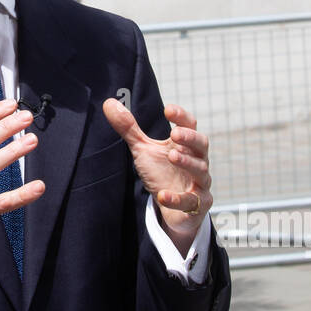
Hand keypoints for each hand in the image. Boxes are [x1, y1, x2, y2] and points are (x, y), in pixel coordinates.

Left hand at [103, 99, 212, 252]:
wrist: (172, 208)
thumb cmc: (161, 172)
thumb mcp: (143, 149)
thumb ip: (129, 128)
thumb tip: (109, 103)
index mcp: (184, 144)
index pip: (189, 125)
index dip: (181, 116)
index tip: (168, 109)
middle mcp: (197, 160)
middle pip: (201, 144)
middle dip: (190, 137)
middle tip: (175, 133)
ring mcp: (199, 182)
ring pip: (201, 171)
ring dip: (188, 163)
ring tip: (172, 156)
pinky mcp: (197, 204)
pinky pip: (191, 201)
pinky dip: (177, 198)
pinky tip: (163, 195)